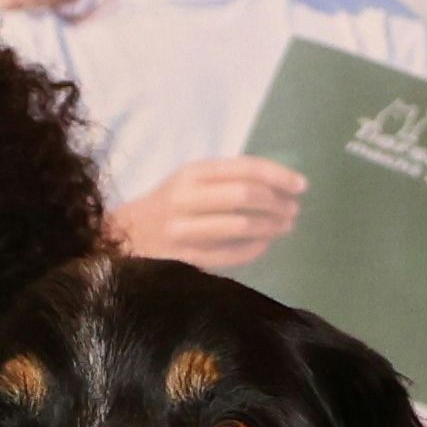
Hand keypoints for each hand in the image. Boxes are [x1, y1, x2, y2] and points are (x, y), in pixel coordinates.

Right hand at [106, 159, 304, 269]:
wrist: (124, 237)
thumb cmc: (168, 207)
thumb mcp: (191, 184)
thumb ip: (227, 181)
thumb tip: (281, 186)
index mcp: (191, 173)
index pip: (244, 168)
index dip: (279, 176)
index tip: (301, 186)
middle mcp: (186, 198)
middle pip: (245, 195)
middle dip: (277, 203)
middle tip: (293, 211)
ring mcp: (184, 230)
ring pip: (241, 225)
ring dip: (271, 227)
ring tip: (283, 227)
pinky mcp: (185, 258)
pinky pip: (232, 253)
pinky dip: (256, 248)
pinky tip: (264, 244)